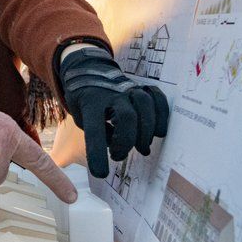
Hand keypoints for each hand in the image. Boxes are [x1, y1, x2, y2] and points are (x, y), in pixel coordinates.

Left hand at [59, 45, 169, 177]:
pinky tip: (158, 131)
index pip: (94, 129)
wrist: (87, 67)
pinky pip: (157, 97)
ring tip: (142, 148)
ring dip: (146, 131)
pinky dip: (162, 115)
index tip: (101, 173)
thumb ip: (98, 131)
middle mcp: (111, 93)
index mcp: (90, 102)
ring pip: (145, 105)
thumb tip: (120, 147)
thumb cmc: (83, 99)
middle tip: (119, 156)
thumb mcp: (80, 115)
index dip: (98, 153)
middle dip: (127, 142)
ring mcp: (128, 88)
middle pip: (127, 117)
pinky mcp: (140, 86)